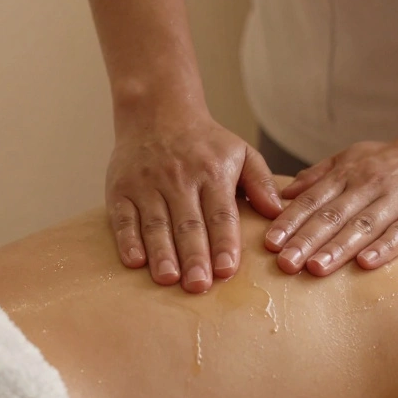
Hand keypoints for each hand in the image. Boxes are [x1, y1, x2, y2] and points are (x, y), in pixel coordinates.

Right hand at [107, 116, 282, 292]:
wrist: (156, 111)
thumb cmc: (205, 142)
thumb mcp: (241, 152)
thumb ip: (261, 182)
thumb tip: (278, 212)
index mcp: (212, 173)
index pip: (220, 213)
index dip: (224, 242)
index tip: (227, 270)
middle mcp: (179, 179)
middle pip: (188, 223)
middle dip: (194, 256)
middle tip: (198, 285)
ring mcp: (147, 184)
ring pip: (156, 224)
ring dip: (162, 253)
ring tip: (169, 279)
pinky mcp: (120, 189)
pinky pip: (123, 218)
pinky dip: (127, 240)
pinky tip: (135, 261)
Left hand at [264, 134, 397, 274]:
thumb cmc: (395, 160)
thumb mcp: (354, 156)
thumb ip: (319, 175)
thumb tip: (283, 194)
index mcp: (349, 173)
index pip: (314, 199)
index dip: (291, 221)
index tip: (269, 242)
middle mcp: (370, 185)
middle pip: (333, 215)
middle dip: (306, 240)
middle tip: (284, 263)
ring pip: (363, 226)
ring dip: (338, 248)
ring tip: (315, 268)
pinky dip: (384, 248)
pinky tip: (365, 265)